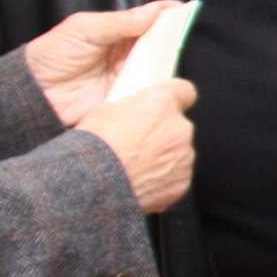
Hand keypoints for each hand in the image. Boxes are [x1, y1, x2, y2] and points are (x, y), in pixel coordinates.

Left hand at [23, 1, 183, 128]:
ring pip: (159, 70)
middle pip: (160, 45)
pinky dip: (155, 91)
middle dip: (171, 41)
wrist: (33, 95)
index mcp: (117, 31)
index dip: (168, 15)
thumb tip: (151, 11)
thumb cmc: (51, 56)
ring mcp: (128, 77)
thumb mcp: (82, 30)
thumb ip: (116, 22)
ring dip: (165, 67)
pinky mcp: (126, 101)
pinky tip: (158, 86)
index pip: (149, 20)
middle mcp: (127, 54)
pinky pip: (147, 95)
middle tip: (177, 39)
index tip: (185, 10)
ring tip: (166, 62)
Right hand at [79, 79, 196, 214]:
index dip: (173, 97)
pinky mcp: (181, 182)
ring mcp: (183, 157)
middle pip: (177, 125)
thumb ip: (133, 107)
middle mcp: (179, 128)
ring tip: (133, 164)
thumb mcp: (105, 109)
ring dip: (162, 156)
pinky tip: (139, 180)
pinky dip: (161, 179)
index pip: (183, 90)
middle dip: (162, 131)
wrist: (93, 185)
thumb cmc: (95, 147)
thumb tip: (136, 112)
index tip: (165, 104)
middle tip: (136, 142)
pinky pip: (175, 176)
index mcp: (162, 102)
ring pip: (178, 152)